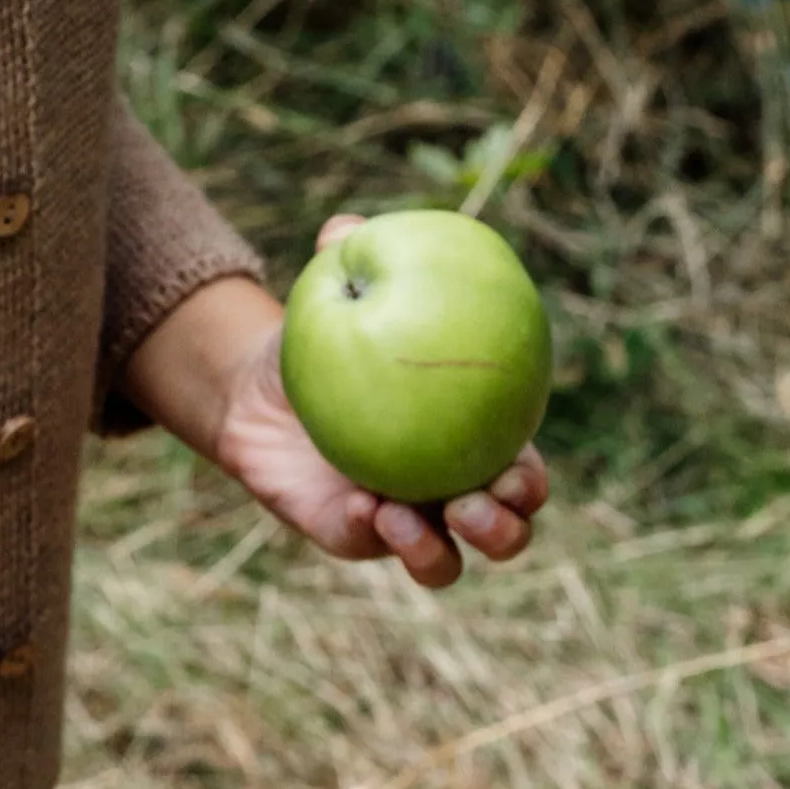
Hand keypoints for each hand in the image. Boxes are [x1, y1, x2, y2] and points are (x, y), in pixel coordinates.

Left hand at [213, 214, 549, 588]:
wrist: (258, 387)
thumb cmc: (322, 338)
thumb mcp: (333, 298)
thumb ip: (347, 257)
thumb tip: (344, 226)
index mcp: (471, 438)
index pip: (523, 470)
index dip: (531, 479)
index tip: (518, 465)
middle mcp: (448, 488)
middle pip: (504, 531)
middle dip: (505, 528)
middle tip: (476, 501)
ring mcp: (403, 520)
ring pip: (445, 562)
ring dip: (439, 552)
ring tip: (410, 518)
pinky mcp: (350, 536)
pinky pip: (370, 547)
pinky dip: (374, 534)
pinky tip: (363, 507)